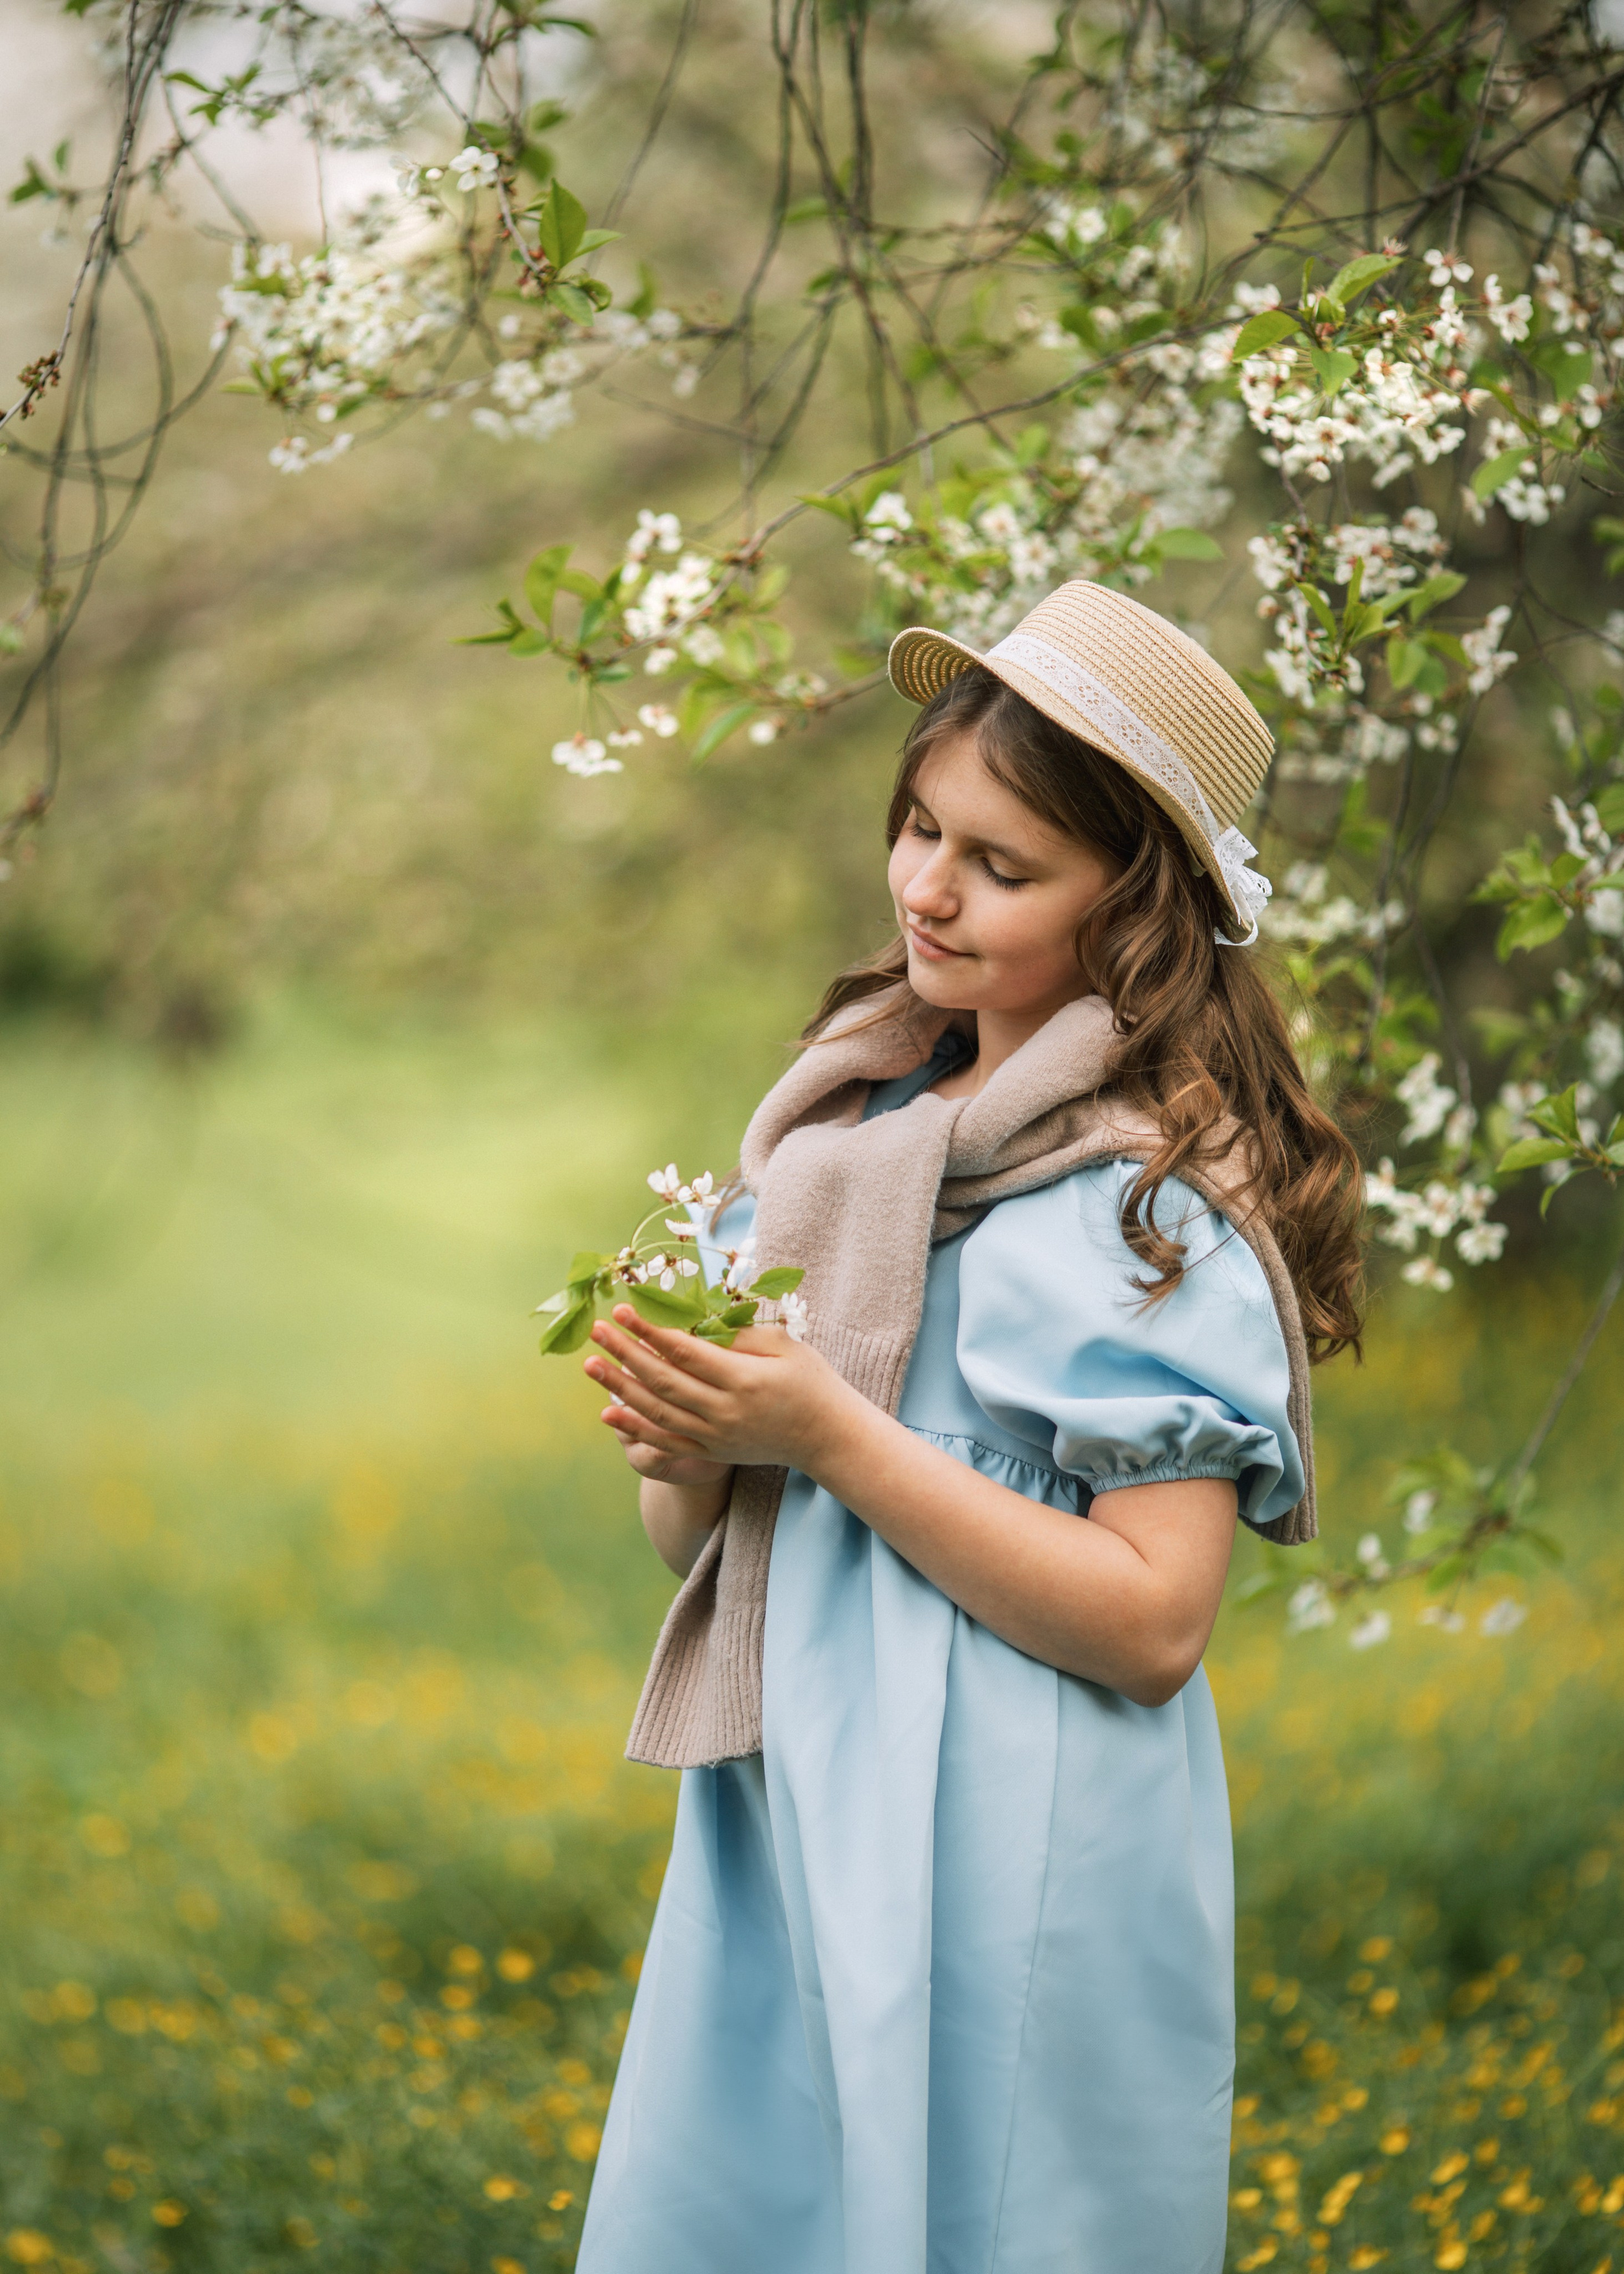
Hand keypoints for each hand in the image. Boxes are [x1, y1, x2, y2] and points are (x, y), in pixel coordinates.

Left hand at [583, 1305, 862, 1476]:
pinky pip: (665, 1441)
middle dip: (625, 1352)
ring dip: (620, 1387)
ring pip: (657, 1411)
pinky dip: (634, 1426)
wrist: (825, 1437)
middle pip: (663, 1380)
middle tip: (597, 1328)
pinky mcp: (711, 1453)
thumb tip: (695, 1319)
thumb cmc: (809, 1381)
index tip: (623, 1309)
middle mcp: (725, 1412)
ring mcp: (715, 1437)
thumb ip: (739, 1335)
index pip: (686, 1351)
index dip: (650, 1330)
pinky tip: (607, 1411)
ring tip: (591, 1364)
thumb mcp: (784, 1347)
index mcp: (744, 1380)